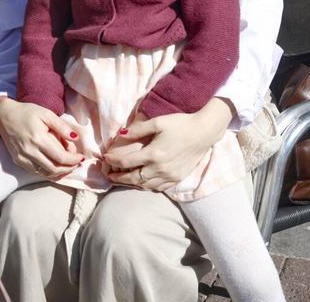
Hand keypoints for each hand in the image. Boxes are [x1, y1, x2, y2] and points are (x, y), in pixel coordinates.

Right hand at [0, 98, 81, 178]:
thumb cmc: (26, 112)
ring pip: (45, 173)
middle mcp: (29, 151)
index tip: (81, 157)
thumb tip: (75, 137)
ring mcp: (22, 158)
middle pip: (54, 168)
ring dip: (60, 173)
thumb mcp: (46, 113)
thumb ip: (61, 126)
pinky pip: (36, 172)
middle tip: (77, 164)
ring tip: (69, 167)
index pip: (60, 157)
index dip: (73, 160)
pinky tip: (56, 168)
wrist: (4, 116)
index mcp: (38, 138)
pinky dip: (49, 173)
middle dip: (69, 169)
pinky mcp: (18, 160)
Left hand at [102, 98, 232, 189]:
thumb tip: (121, 133)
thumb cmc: (180, 124)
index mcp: (153, 154)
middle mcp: (160, 168)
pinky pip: (158, 187)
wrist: (204, 132)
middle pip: (133, 178)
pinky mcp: (177, 178)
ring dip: (131, 183)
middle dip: (118, 177)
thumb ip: (138, 129)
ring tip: (122, 179)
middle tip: (109, 174)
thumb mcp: (158, 122)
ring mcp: (170, 175)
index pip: (126, 162)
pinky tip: (141, 181)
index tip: (105, 157)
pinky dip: (146, 186)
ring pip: (145, 185)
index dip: (112, 161)